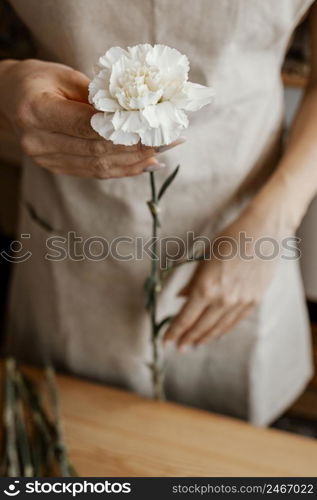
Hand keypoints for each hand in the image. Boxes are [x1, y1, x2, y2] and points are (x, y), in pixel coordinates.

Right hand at [0, 59, 164, 177]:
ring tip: (161, 153)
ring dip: (133, 162)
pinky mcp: (56, 167)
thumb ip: (97, 97)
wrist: (10, 98)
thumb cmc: (38, 80)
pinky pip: (93, 172)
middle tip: (166, 140)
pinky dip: (121, 169)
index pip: (87, 126)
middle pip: (96, 151)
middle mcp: (38, 141)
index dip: (124, 130)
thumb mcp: (65, 75)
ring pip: (98, 167)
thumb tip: (136, 115)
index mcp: (37, 111)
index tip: (154, 127)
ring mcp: (46, 159)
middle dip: (136, 148)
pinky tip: (143, 164)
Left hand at [163, 197, 293, 347]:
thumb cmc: (230, 239)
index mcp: (206, 288)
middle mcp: (223, 300)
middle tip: (177, 347)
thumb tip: (181, 298)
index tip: (166, 340)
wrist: (263, 233)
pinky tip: (216, 334)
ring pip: (218, 328)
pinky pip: (234, 322)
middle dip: (187, 338)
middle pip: (200, 327)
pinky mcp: (253, 301)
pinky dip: (223, 330)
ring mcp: (240, 302)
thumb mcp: (205, 259)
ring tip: (193, 344)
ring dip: (204, 338)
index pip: (185, 318)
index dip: (174, 331)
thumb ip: (192, 282)